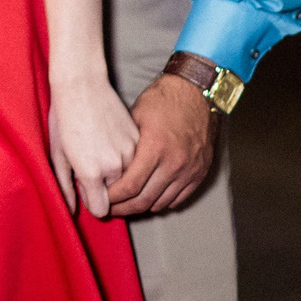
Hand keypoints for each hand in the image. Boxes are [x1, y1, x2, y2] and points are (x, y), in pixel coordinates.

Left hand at [46, 76, 139, 217]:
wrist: (81, 84)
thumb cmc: (64, 118)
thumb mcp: (58, 155)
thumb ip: (65, 187)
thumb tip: (72, 211)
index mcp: (92, 173)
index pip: (101, 209)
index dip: (92, 201)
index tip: (86, 187)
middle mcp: (115, 167)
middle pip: (117, 196)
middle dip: (106, 190)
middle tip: (91, 168)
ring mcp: (131, 153)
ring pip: (130, 180)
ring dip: (120, 177)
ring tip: (103, 156)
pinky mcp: (139, 140)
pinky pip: (138, 163)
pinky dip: (130, 162)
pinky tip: (114, 146)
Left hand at [104, 74, 216, 215]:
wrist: (197, 93)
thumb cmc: (162, 100)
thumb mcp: (135, 116)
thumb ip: (123, 145)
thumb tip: (104, 167)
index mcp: (155, 147)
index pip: (129, 186)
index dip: (112, 197)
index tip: (101, 198)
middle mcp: (174, 163)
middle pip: (144, 200)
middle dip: (123, 208)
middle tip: (109, 208)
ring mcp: (189, 171)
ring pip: (160, 203)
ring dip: (140, 207)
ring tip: (125, 204)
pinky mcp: (199, 174)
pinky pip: (178, 199)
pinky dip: (160, 202)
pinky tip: (147, 197)